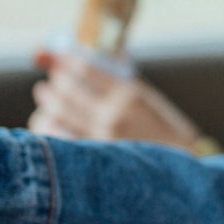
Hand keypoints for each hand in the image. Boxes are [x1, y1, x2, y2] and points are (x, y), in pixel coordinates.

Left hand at [28, 49, 201, 148]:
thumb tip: (98, 58)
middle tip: (50, 82)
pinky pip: (60, 140)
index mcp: (128, 94)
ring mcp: (102, 138)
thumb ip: (121, 83)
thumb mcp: (148, 98)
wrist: (178, 166)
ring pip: (58, 116)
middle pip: (68, 91)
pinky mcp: (95, 157)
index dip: (66, 60)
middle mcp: (113, 115)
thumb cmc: (164, 130)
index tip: (58, 57)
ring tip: (45, 98)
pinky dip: (48, 128)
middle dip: (54, 83)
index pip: (86, 70)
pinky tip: (46, 122)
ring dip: (47, 103)